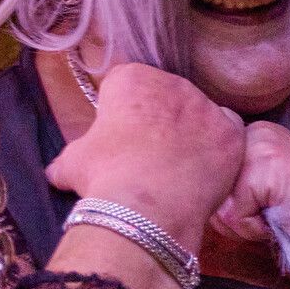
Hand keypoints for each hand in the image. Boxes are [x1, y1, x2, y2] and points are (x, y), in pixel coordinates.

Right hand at [46, 62, 245, 248]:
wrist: (146, 209)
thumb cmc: (105, 178)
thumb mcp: (72, 162)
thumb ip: (70, 157)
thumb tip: (57, 172)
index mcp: (132, 79)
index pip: (128, 85)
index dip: (123, 112)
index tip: (122, 135)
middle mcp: (173, 83)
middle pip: (168, 96)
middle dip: (160, 119)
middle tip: (151, 154)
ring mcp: (206, 107)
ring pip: (199, 114)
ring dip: (190, 132)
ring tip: (178, 165)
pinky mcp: (232, 134)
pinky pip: (228, 132)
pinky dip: (218, 148)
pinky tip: (204, 169)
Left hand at [210, 119, 289, 264]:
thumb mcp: (264, 192)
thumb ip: (230, 189)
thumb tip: (195, 201)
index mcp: (248, 137)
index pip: (209, 175)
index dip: (228, 204)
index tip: (261, 208)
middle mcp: (249, 134)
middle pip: (209, 190)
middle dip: (233, 217)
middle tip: (270, 216)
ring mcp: (257, 147)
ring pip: (219, 204)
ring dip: (244, 225)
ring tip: (276, 217)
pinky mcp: (263, 168)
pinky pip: (235, 214)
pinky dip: (256, 229)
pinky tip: (282, 220)